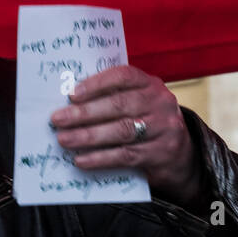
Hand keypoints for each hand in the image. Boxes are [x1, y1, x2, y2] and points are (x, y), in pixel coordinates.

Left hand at [49, 65, 203, 206]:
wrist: (179, 154)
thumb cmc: (145, 121)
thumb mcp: (136, 103)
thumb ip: (111, 98)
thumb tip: (68, 104)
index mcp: (150, 84)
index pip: (124, 76)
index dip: (97, 84)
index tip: (71, 94)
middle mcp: (160, 102)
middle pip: (119, 105)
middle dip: (84, 113)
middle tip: (57, 119)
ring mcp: (164, 128)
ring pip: (121, 131)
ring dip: (88, 136)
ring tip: (64, 139)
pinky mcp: (161, 153)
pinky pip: (125, 155)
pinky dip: (100, 158)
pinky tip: (81, 160)